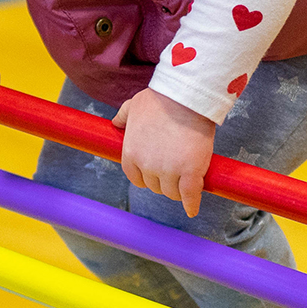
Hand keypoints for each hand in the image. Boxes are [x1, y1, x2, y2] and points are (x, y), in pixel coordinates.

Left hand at [111, 88, 215, 217]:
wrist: (186, 98)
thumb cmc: (160, 100)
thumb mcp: (133, 106)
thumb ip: (122, 117)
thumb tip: (114, 122)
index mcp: (131, 153)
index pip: (135, 177)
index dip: (145, 178)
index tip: (153, 175)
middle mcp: (147, 166)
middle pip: (154, 186)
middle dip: (163, 181)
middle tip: (174, 173)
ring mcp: (168, 171)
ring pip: (171, 192)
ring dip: (178, 190)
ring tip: (185, 183)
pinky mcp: (190, 173)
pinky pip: (190, 196)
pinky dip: (191, 204)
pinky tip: (192, 209)